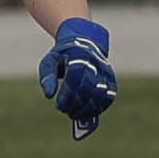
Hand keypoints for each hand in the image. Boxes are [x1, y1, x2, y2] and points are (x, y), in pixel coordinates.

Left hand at [37, 17, 115, 140]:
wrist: (85, 43)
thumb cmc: (63, 56)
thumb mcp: (49, 62)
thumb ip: (47, 77)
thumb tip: (49, 95)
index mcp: (78, 56)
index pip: (74, 77)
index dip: (67, 94)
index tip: (58, 105)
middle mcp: (94, 63)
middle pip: (87, 88)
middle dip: (75, 104)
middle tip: (65, 111)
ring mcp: (105, 72)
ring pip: (99, 95)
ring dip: (86, 109)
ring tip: (74, 114)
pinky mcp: (111, 80)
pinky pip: (109, 97)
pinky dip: (99, 108)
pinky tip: (87, 113)